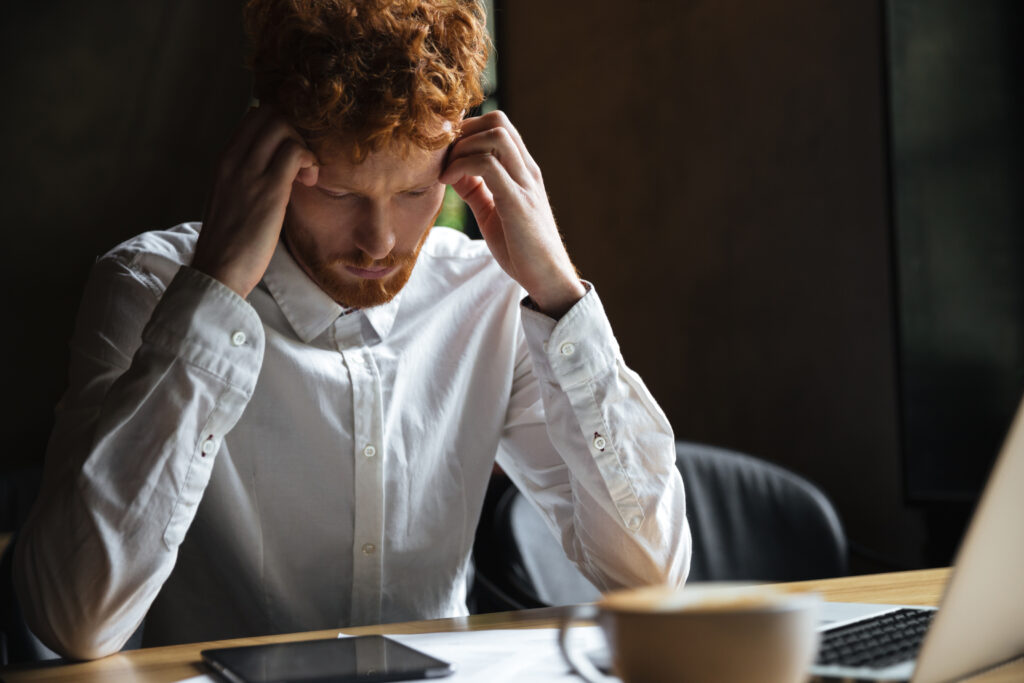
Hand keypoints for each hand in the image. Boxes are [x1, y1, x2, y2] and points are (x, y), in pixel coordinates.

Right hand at [192, 105, 318, 297]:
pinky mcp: (268, 190)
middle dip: (296, 130)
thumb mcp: (233, 198)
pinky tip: (310, 181)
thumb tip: (273, 166)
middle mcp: (233, 158)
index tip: (293, 151)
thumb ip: (247, 176)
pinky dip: (310, 160)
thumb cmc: (231, 241)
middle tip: (304, 161)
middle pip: (270, 112)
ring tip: (307, 174)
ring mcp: (249, 172)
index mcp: (225, 159)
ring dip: (304, 144)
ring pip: (283, 125)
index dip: (282, 125)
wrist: (219, 270)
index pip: (254, 115)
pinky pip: (295, 152)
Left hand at [439, 111, 585, 317]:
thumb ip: (476, 189)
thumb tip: (454, 173)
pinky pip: (488, 165)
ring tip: (445, 171)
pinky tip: (448, 182)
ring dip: (462, 147)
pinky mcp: (518, 202)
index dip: (468, 130)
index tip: (447, 153)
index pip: (499, 125)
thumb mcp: (493, 212)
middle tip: (443, 158)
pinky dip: (462, 166)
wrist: (547, 278)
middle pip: (498, 120)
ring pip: (496, 135)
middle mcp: (527, 170)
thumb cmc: (522, 249)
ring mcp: (525, 184)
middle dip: (463, 131)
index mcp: (523, 170)